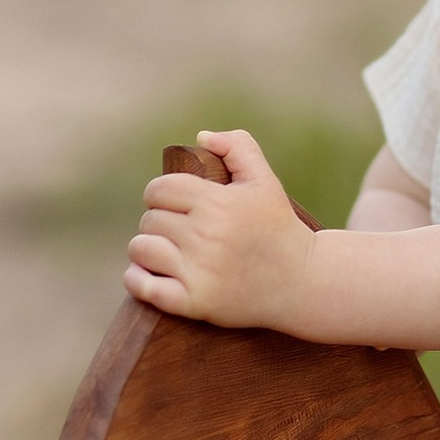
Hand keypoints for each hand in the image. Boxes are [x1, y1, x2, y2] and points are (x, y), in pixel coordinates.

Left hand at [124, 129, 312, 328]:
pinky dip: (137, 279)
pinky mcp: (194, 302)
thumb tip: (201, 137)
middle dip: (160, 221)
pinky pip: (143, 287)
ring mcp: (199, 272)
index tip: (173, 204)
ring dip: (147, 249)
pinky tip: (147, 274)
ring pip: (141, 249)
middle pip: (150, 219)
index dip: (161, 194)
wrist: (302, 283)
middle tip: (177, 230)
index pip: (159, 189)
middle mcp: (206, 236)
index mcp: (219, 203)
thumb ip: (238, 148)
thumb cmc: (279, 228)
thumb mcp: (266, 182)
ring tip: (165, 251)